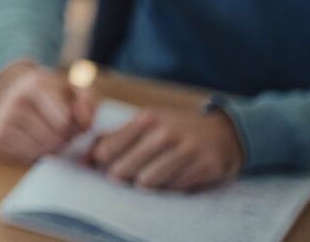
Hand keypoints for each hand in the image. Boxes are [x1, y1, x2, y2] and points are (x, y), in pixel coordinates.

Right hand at [0, 61, 98, 163]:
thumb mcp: (72, 90)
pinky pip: (26, 158)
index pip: (64, 122)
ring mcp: (1, 120)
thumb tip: (84, 124)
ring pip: (42, 150)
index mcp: (35, 86)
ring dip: (52, 149)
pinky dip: (36, 155)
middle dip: (65, 140)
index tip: (71, 120)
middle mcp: (14, 101)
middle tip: (62, 132)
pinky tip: (34, 142)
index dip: (75, 127)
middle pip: (55, 139)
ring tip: (49, 136)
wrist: (14, 93)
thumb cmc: (50, 96)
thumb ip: (88, 102)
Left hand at [86, 105, 243, 191]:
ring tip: (147, 179)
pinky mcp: (204, 167)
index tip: (100, 168)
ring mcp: (186, 150)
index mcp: (147, 119)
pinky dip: (167, 189)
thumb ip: (117, 137)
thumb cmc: (176, 130)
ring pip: (148, 182)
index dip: (99, 163)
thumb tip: (86, 158)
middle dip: (120, 178)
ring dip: (144, 185)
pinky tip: (170, 181)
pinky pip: (173, 189)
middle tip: (124, 178)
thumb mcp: (148, 124)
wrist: (223, 133)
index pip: (108, 148)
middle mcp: (165, 133)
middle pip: (125, 169)